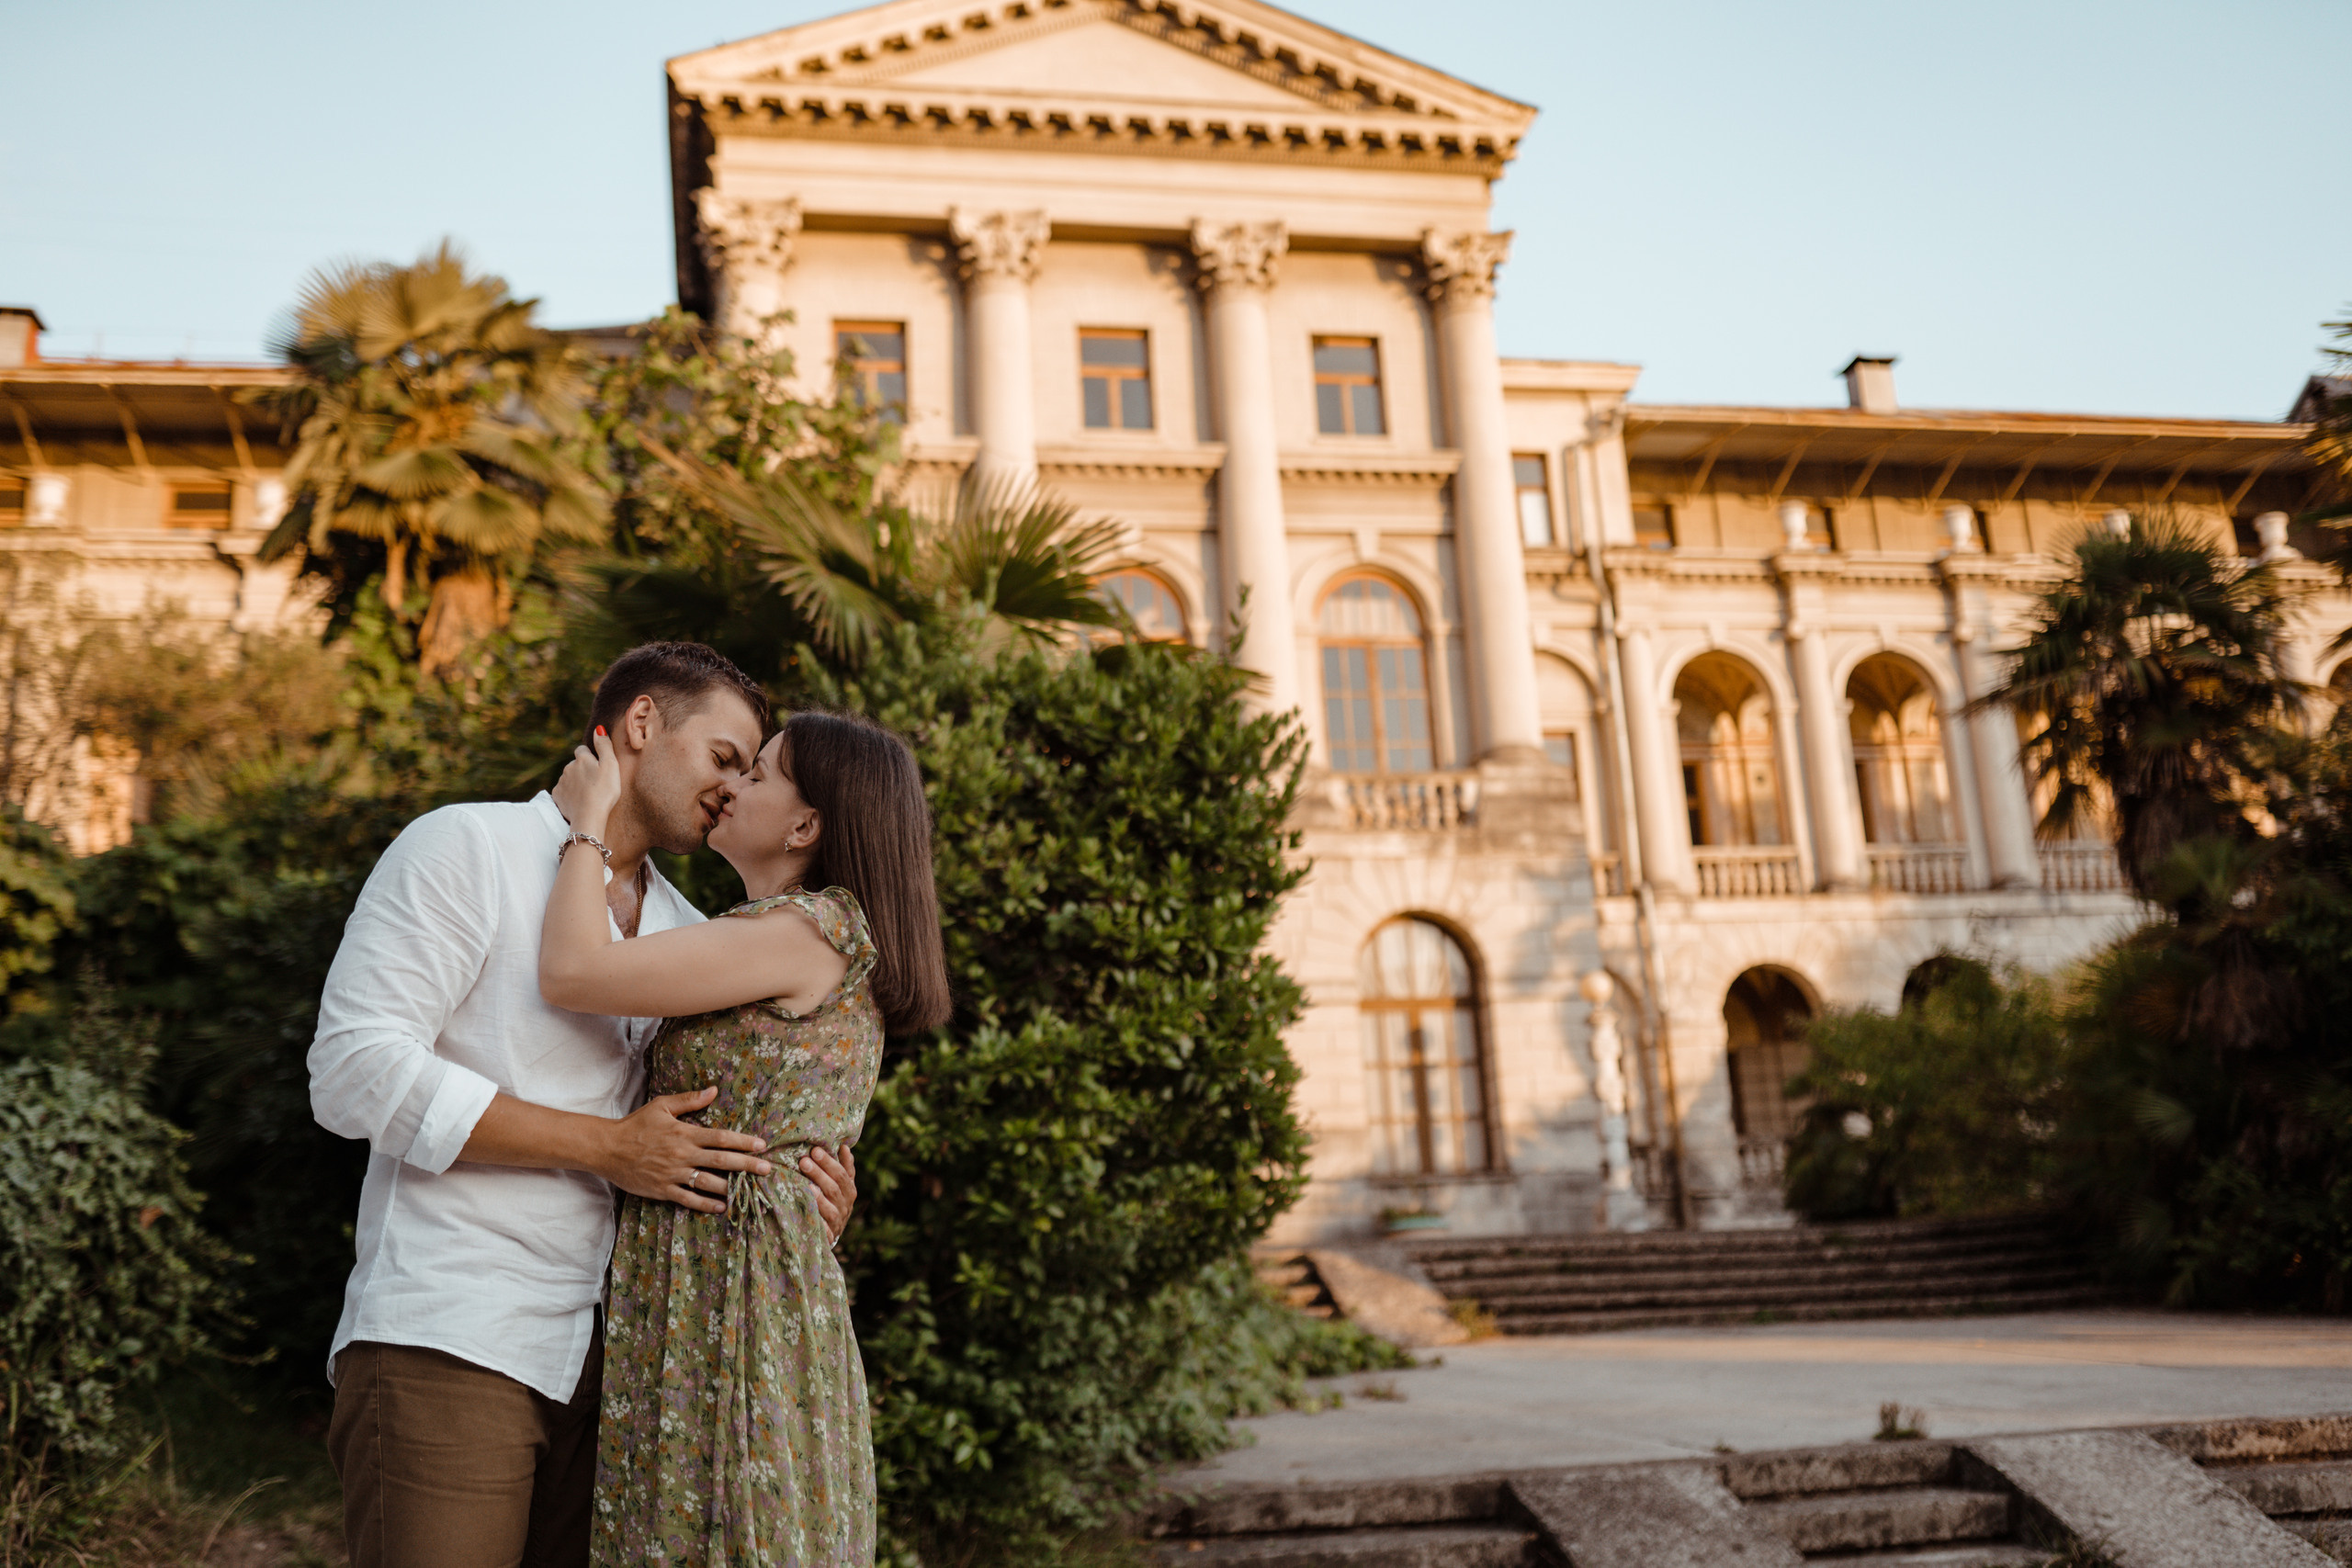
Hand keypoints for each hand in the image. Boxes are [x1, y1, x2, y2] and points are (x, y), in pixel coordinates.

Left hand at [552, 727, 622, 839]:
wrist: (589, 817)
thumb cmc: (604, 791)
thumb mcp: (611, 765)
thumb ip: (604, 745)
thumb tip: (598, 729)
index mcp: (581, 759)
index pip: (582, 750)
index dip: (590, 756)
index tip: (598, 766)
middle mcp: (568, 768)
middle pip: (575, 764)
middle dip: (583, 770)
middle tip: (596, 782)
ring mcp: (561, 782)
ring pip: (569, 778)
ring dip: (577, 782)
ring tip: (589, 793)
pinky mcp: (557, 796)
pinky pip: (563, 791)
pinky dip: (570, 794)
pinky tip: (580, 801)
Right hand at [597, 1086, 770, 1214]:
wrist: (608, 1148)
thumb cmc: (636, 1125)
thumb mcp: (662, 1106)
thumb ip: (690, 1101)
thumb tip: (714, 1090)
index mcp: (685, 1133)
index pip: (721, 1137)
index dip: (744, 1141)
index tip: (762, 1145)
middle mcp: (683, 1154)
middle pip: (722, 1160)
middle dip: (747, 1165)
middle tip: (768, 1169)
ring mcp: (674, 1174)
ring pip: (709, 1182)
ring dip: (731, 1187)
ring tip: (750, 1190)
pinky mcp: (663, 1189)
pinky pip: (689, 1199)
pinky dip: (706, 1204)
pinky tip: (722, 1207)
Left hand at [800, 1144, 857, 1243]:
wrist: (832, 1233)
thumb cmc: (833, 1201)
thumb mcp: (841, 1184)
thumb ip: (844, 1167)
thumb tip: (844, 1146)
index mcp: (849, 1190)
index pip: (842, 1174)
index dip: (829, 1162)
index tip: (815, 1150)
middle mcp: (845, 1205)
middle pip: (834, 1188)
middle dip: (819, 1174)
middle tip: (804, 1161)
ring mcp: (837, 1221)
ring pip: (829, 1208)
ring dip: (818, 1196)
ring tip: (806, 1185)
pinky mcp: (828, 1236)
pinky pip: (823, 1229)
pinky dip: (816, 1219)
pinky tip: (806, 1211)